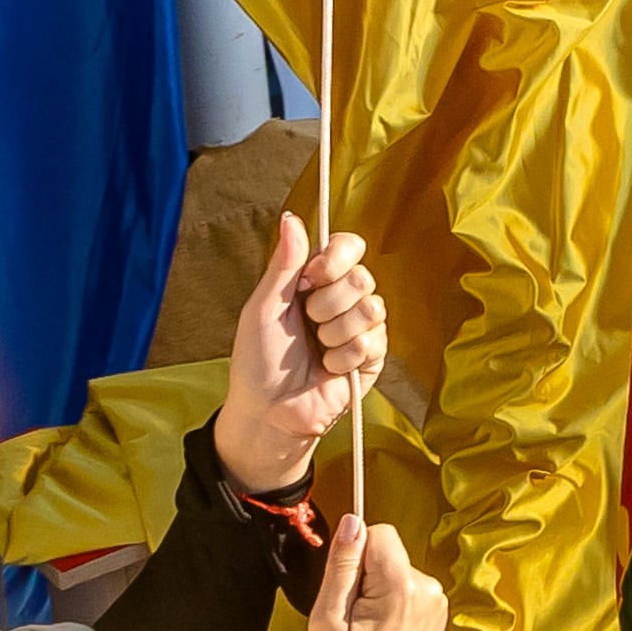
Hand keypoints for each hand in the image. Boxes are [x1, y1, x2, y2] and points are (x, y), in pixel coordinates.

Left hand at [215, 212, 385, 495]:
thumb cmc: (258, 361)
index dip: (338, 257)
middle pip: (362, 276)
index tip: (313, 276)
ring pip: (371, 308)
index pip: (349, 247)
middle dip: (328, 303)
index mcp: (316, 281)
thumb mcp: (264, 307)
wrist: (269, 411)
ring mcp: (361, 328)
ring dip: (335, 333)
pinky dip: (344, 357)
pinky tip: (329, 368)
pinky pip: (373, 341)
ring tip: (317, 349)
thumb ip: (283, 264)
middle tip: (307, 323)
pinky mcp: (373, 357)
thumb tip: (292, 218)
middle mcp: (343, 300)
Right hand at [298, 515, 449, 630]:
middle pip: (389, 554)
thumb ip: (343, 564)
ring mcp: (437, 608)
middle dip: (365, 577)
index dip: (354, 556)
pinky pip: (407, 593)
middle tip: (351, 620)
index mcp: (403, 587)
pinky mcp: (436, 621)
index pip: (379, 533)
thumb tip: (352, 522)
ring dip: (377, 593)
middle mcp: (429, 592)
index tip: (345, 592)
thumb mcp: (327, 616)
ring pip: (396, 572)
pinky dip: (390, 607)